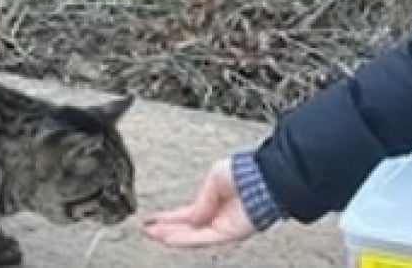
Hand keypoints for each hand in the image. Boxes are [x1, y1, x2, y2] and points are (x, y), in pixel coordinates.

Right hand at [141, 157, 255, 247]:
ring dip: (171, 236)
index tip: (153, 219)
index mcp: (215, 199)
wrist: (264, 178)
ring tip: (153, 235)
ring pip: (192, 235)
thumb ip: (202, 200)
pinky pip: (203, 239)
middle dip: (165, 229)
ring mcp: (223, 225)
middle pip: (186, 227)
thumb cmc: (246, 172)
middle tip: (147, 230)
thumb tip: (192, 216)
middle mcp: (218, 214)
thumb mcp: (215, 178)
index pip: (187, 213)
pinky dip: (185, 240)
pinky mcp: (229, 233)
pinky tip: (170, 238)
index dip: (168, 217)